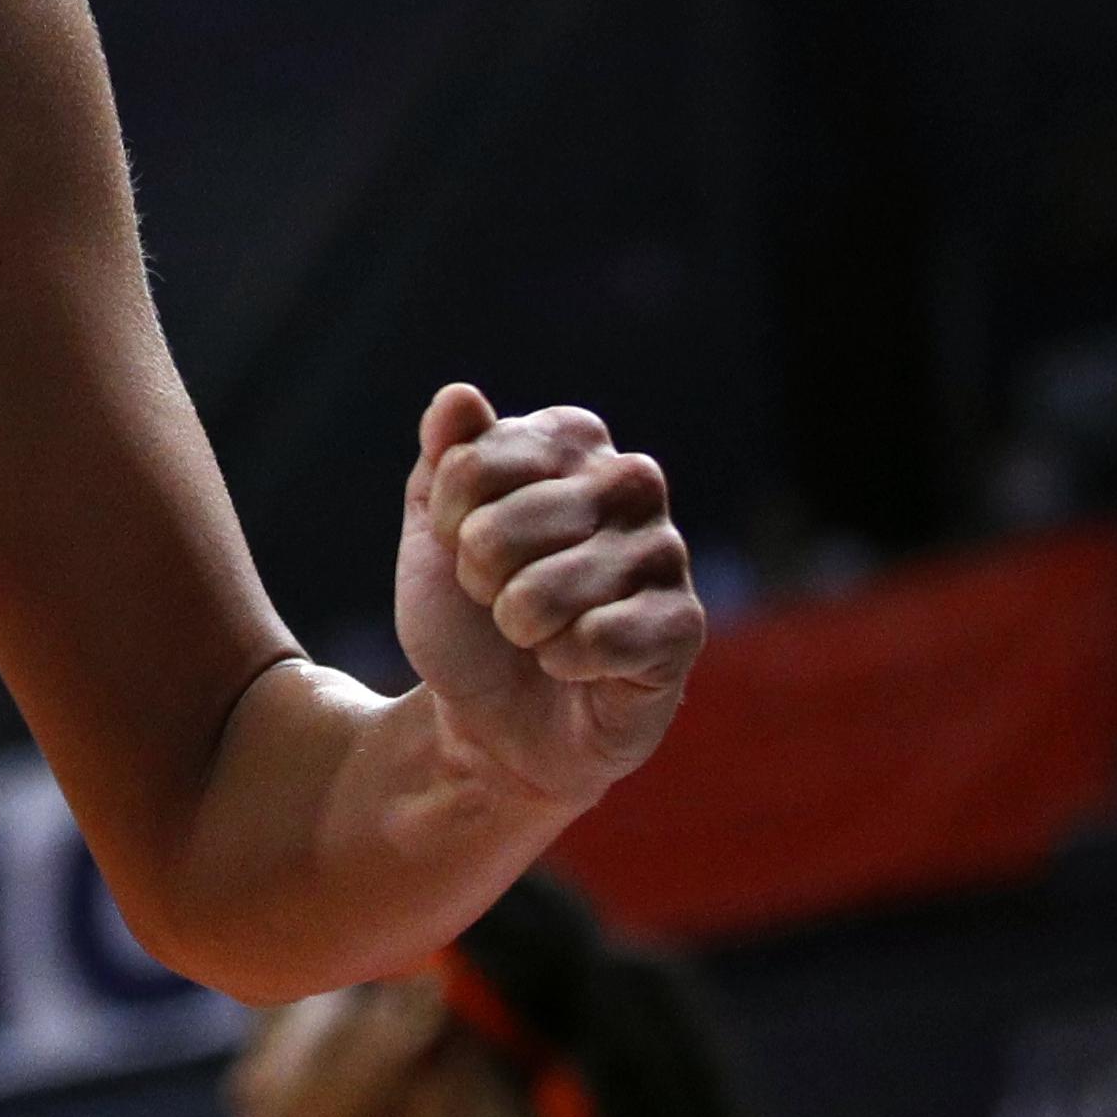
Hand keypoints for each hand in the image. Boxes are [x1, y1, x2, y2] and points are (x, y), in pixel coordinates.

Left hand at [392, 387, 705, 811]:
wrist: (493, 720)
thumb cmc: (469, 616)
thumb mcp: (433, 531)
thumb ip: (443, 457)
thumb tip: (459, 396)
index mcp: (571, 441)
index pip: (470, 461)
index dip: (446, 521)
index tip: (461, 543)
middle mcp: (630, 481)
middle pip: (502, 526)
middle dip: (479, 582)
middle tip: (501, 599)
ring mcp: (665, 551)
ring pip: (547, 589)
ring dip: (519, 627)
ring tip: (538, 633)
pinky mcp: (682, 625)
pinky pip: (600, 638)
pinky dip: (565, 661)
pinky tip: (577, 664)